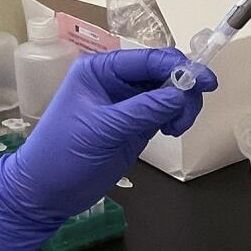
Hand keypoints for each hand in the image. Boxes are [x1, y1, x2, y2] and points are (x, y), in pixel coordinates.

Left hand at [0, 49, 216, 250]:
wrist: (46, 192)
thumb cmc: (62, 153)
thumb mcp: (101, 129)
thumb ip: (142, 110)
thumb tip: (180, 93)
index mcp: (100, 69)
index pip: (147, 59)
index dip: (178, 66)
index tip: (205, 80)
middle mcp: (116, 80)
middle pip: (163, 72)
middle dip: (184, 87)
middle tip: (189, 113)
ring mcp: (128, 103)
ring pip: (169, 92)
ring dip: (183, 105)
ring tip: (176, 129)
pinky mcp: (137, 124)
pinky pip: (166, 111)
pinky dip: (178, 117)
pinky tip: (172, 131)